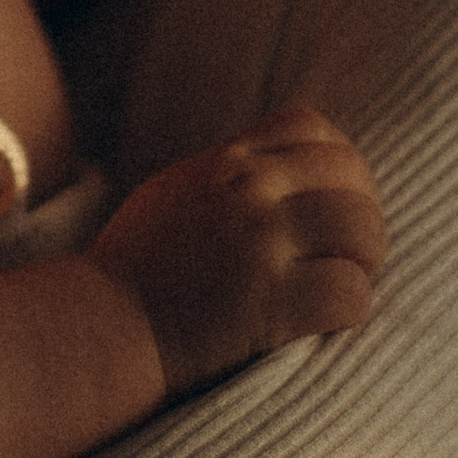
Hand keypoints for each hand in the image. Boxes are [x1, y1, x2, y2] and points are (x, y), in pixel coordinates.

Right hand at [93, 106, 385, 394]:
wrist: (94, 330)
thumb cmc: (131, 271)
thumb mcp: (173, 193)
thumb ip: (226, 174)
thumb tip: (279, 167)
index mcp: (225, 161)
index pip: (312, 128)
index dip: (336, 165)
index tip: (330, 203)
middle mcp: (248, 190)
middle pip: (351, 178)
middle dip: (360, 218)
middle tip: (347, 256)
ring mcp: (261, 243)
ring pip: (363, 231)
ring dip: (362, 264)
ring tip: (339, 286)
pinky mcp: (271, 302)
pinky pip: (351, 293)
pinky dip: (348, 311)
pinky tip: (322, 324)